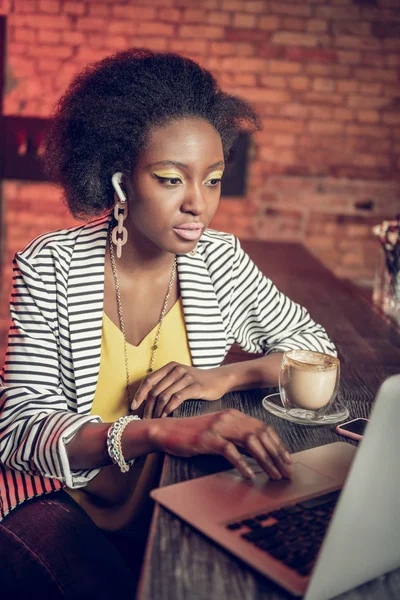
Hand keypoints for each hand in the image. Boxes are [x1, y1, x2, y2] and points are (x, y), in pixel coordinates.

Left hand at [132, 362, 227, 418]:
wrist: (219, 379)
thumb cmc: (197, 382)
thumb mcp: (180, 378)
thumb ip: (166, 384)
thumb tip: (147, 400)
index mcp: (170, 367)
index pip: (149, 380)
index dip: (140, 394)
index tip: (134, 407)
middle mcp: (176, 370)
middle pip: (155, 391)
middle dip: (147, 407)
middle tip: (145, 419)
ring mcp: (186, 377)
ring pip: (164, 396)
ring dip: (157, 411)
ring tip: (155, 421)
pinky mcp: (195, 386)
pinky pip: (176, 399)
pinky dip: (168, 409)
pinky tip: (165, 417)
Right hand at [149, 409, 292, 479]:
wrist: (167, 431)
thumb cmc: (194, 434)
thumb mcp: (220, 433)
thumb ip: (238, 439)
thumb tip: (260, 453)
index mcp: (234, 415)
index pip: (264, 428)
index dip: (278, 445)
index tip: (287, 460)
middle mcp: (229, 418)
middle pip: (261, 434)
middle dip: (277, 454)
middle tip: (287, 471)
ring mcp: (218, 427)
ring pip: (250, 442)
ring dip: (265, 460)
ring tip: (274, 475)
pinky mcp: (208, 439)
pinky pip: (230, 451)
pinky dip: (242, 463)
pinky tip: (249, 475)